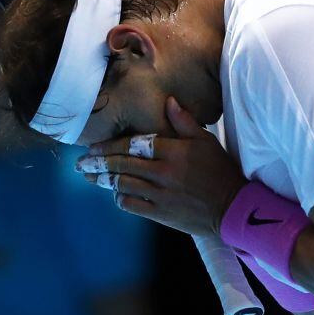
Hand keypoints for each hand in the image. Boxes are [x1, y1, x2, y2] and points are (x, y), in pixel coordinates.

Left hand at [77, 96, 247, 237]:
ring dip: (103, 179)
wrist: (232, 208)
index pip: (134, 144)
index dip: (111, 145)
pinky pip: (132, 205)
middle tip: (81, 162)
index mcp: (173, 151)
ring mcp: (160, 194)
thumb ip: (184, 121)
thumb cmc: (220, 172)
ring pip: (123, 183)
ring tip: (89, 176)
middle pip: (122, 164)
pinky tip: (115, 193)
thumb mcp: (206, 141)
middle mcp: (164, 172)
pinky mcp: (161, 213)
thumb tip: (168, 101)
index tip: (94, 147)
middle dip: (98, 162)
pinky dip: (120, 198)